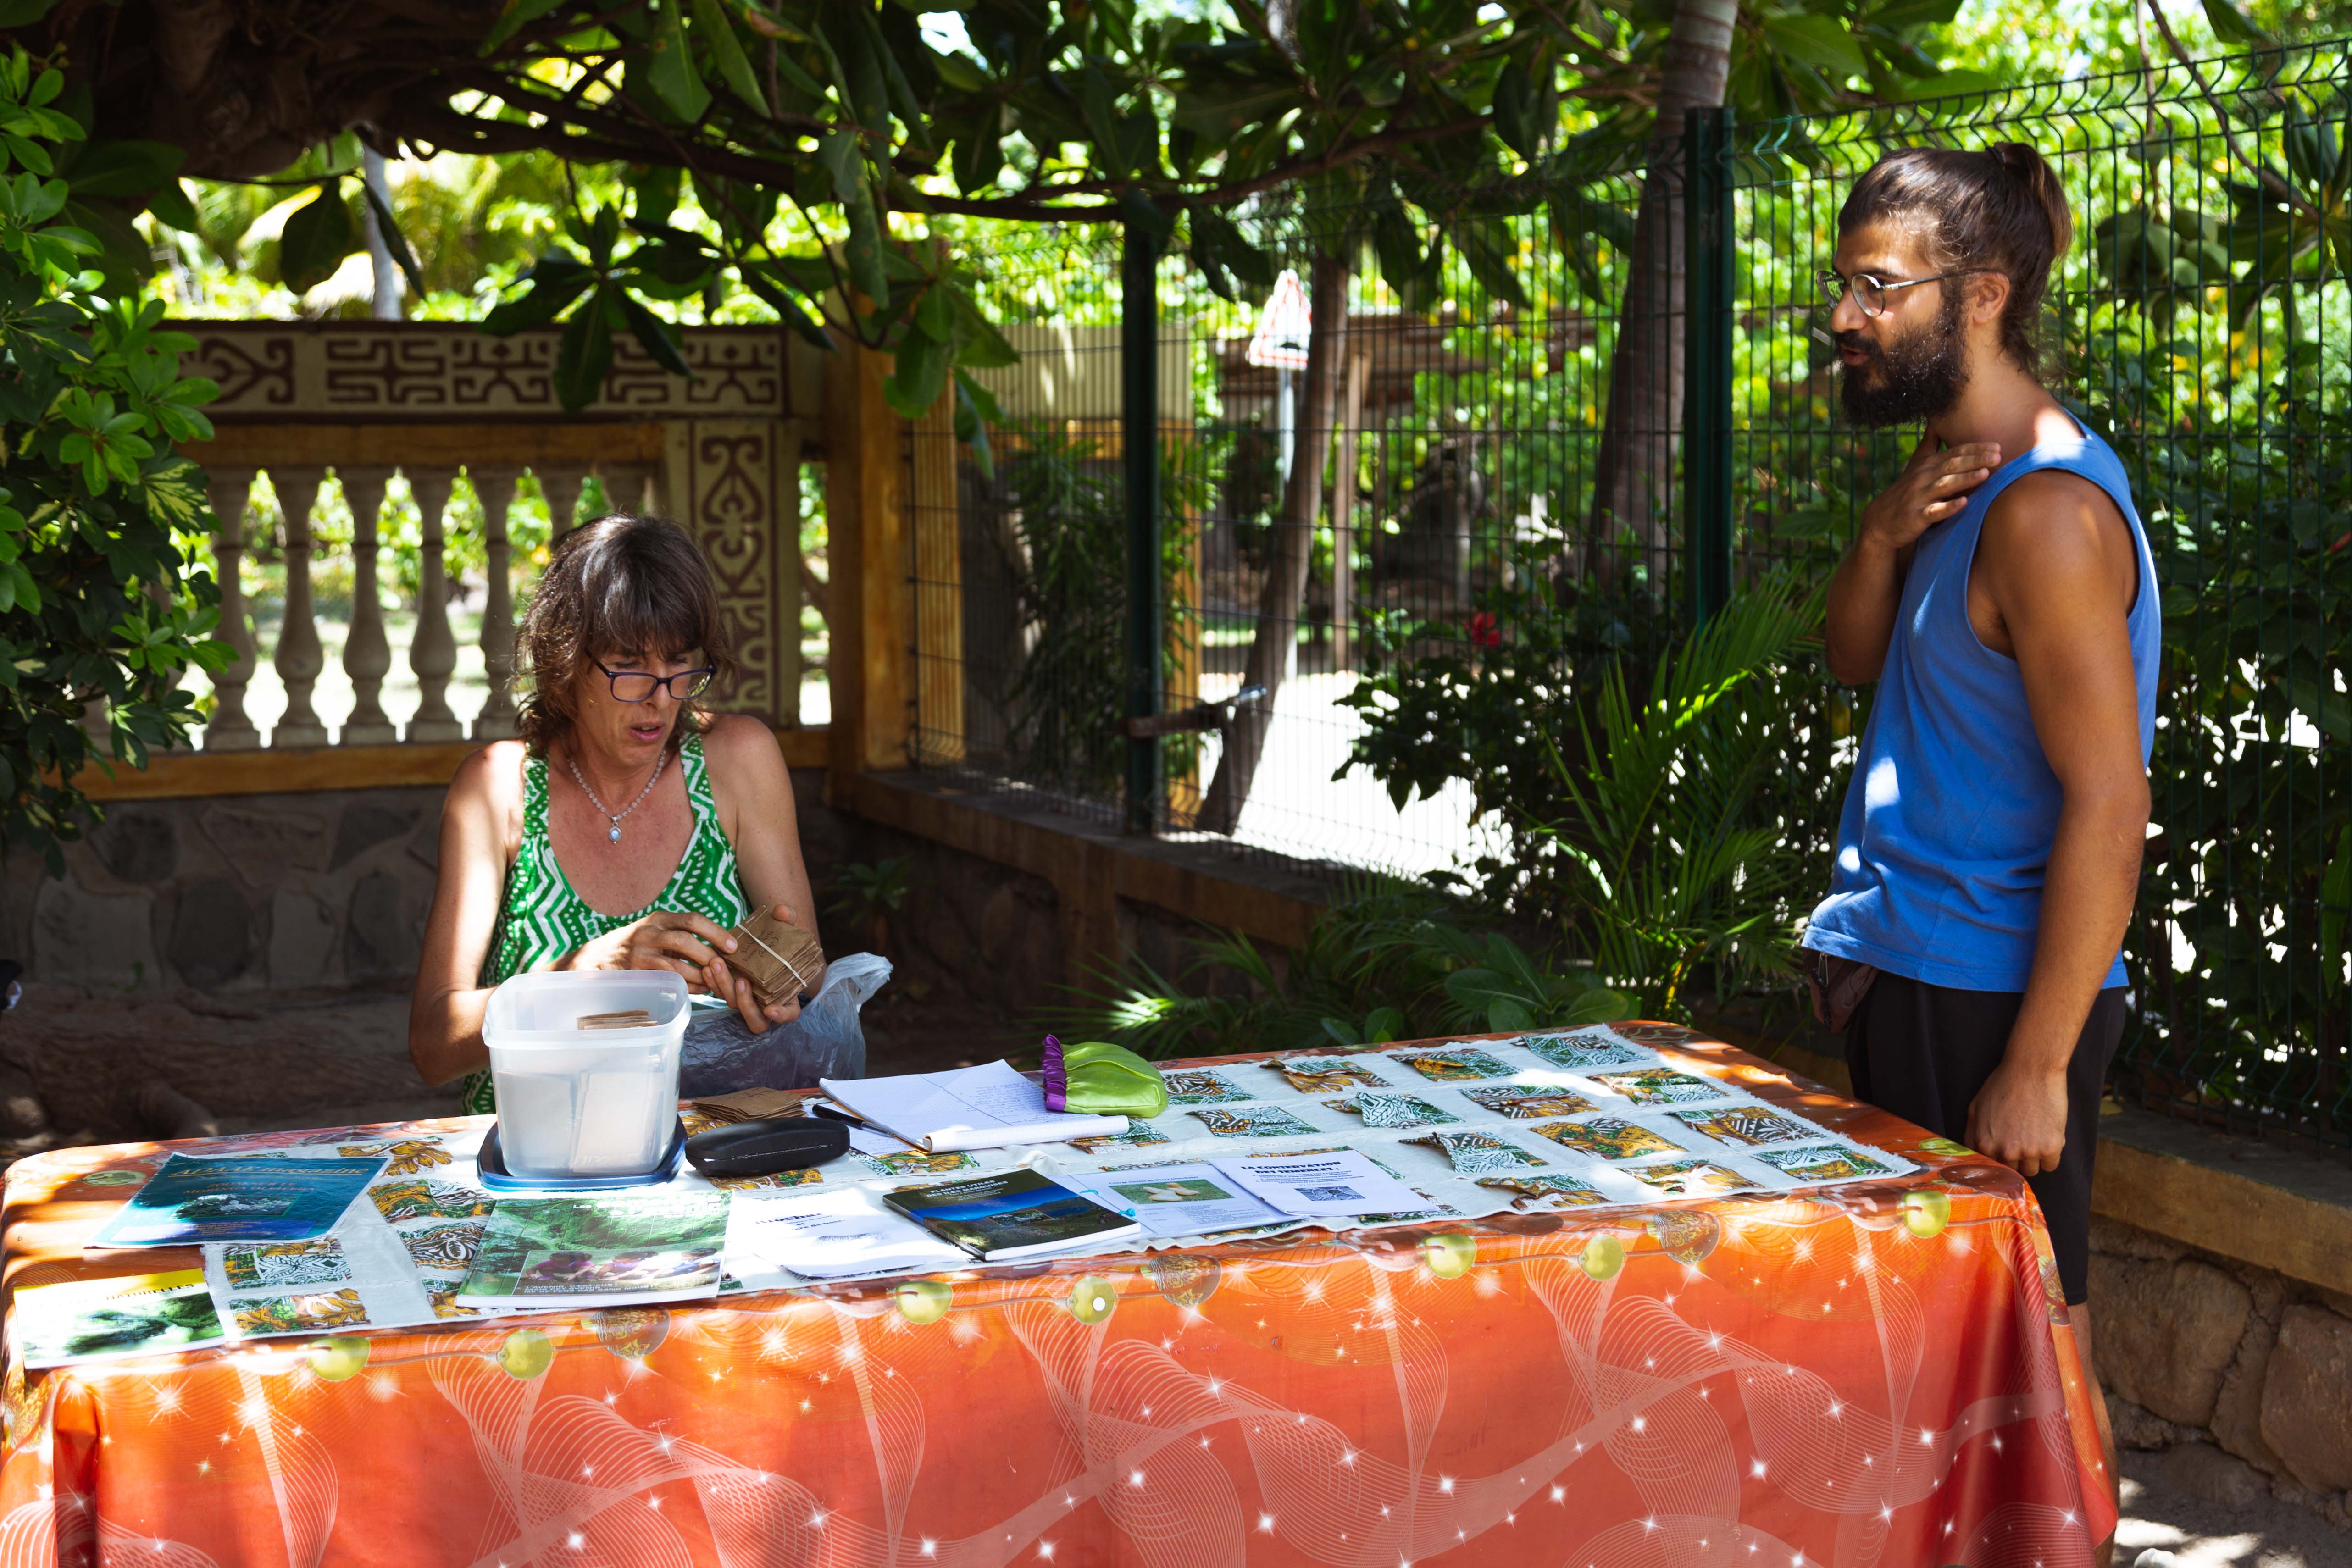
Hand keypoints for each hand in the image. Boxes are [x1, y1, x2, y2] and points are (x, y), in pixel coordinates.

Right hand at [565, 910, 738, 987]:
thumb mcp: (658, 930)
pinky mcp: (636, 973)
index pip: (692, 919)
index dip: (716, 932)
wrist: (598, 957)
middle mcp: (649, 932)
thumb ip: (682, 934)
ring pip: (676, 965)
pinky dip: (686, 987)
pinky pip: (666, 982)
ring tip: (714, 980)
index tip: (733, 945)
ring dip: (699, 975)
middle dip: (709, 954)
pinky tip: (698, 988)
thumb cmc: (639, 944)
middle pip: (685, 941)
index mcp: (660, 918)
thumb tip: (722, 946)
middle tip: (726, 966)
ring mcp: (640, 953)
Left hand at [699, 903, 806, 1035]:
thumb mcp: (785, 930)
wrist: (761, 944)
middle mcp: (765, 1004)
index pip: (789, 1013)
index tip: (770, 1009)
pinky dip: (713, 982)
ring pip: (733, 1005)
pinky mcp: (728, 991)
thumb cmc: (779, 943)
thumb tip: (782, 911)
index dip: (781, 1015)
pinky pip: (719, 994)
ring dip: (725, 987)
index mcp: (786, 995)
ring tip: (716, 964)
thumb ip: (787, 921)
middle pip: (756, 1017)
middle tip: (741, 980)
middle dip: (746, 1001)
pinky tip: (707, 966)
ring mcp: (745, 1000)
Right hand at [1861, 435, 2002, 553]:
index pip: (1953, 453)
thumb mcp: (1916, 464)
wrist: (1881, 520)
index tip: (1997, 446)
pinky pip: (1934, 511)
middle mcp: (1923, 478)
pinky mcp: (1916, 516)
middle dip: (1975, 460)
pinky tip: (1963, 504)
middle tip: (1998, 457)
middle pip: (1952, 466)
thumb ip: (1930, 443)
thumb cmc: (1906, 491)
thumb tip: (1937, 420)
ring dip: (1965, 479)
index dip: (1975, 449)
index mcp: (1927, 465)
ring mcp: (1919, 497)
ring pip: (1945, 485)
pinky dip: (1948, 507)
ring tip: (1985, 474)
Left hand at [1965, 1060, 2068, 1178]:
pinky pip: (2051, 1165)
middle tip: (2021, 1137)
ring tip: (2034, 1135)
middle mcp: (2006, 1152)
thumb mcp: (1975, 1107)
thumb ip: (1971, 1135)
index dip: (1998, 1159)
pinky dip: (2050, 1155)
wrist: (2032, 1070)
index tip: (2005, 1152)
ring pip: (2032, 1170)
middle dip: (2015, 1158)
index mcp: (1985, 1143)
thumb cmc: (2002, 1085)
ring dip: (2033, 1158)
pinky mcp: (2051, 1147)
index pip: (1991, 1167)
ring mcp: (2029, 1151)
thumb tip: (1971, 1155)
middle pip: (2012, 1170)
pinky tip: (2047, 1137)